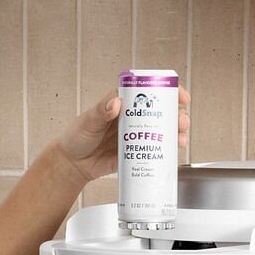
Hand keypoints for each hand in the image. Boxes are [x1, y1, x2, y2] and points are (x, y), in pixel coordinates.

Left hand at [51, 84, 191, 185]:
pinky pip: (155, 150)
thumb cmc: (76, 137)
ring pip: (162, 130)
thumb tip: (116, 103)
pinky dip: (168, 150)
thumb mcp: (87, 122)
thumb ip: (100, 112)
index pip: (147, 91)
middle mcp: (132, 117)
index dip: (167, 91)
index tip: (180, 95)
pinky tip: (175, 151)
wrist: (72, 164)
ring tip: (181, 138)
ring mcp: (136, 135)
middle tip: (182, 122)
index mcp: (122, 103)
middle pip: (161, 111)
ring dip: (176, 132)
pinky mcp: (136, 152)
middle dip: (177, 115)